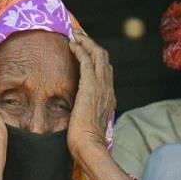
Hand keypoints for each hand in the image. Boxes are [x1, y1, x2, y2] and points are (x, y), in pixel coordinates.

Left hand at [67, 31, 115, 159]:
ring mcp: (101, 86)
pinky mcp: (90, 86)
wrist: (89, 145)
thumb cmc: (86, 140)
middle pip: (104, 58)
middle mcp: (108, 89)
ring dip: (86, 42)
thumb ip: (87, 113)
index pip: (105, 71)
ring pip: (98, 55)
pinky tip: (72, 44)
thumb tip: (79, 112)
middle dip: (92, 44)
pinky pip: (87, 61)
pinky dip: (81, 49)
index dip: (96, 58)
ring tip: (75, 35)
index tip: (85, 50)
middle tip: (79, 36)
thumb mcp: (89, 123)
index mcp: (108, 97)